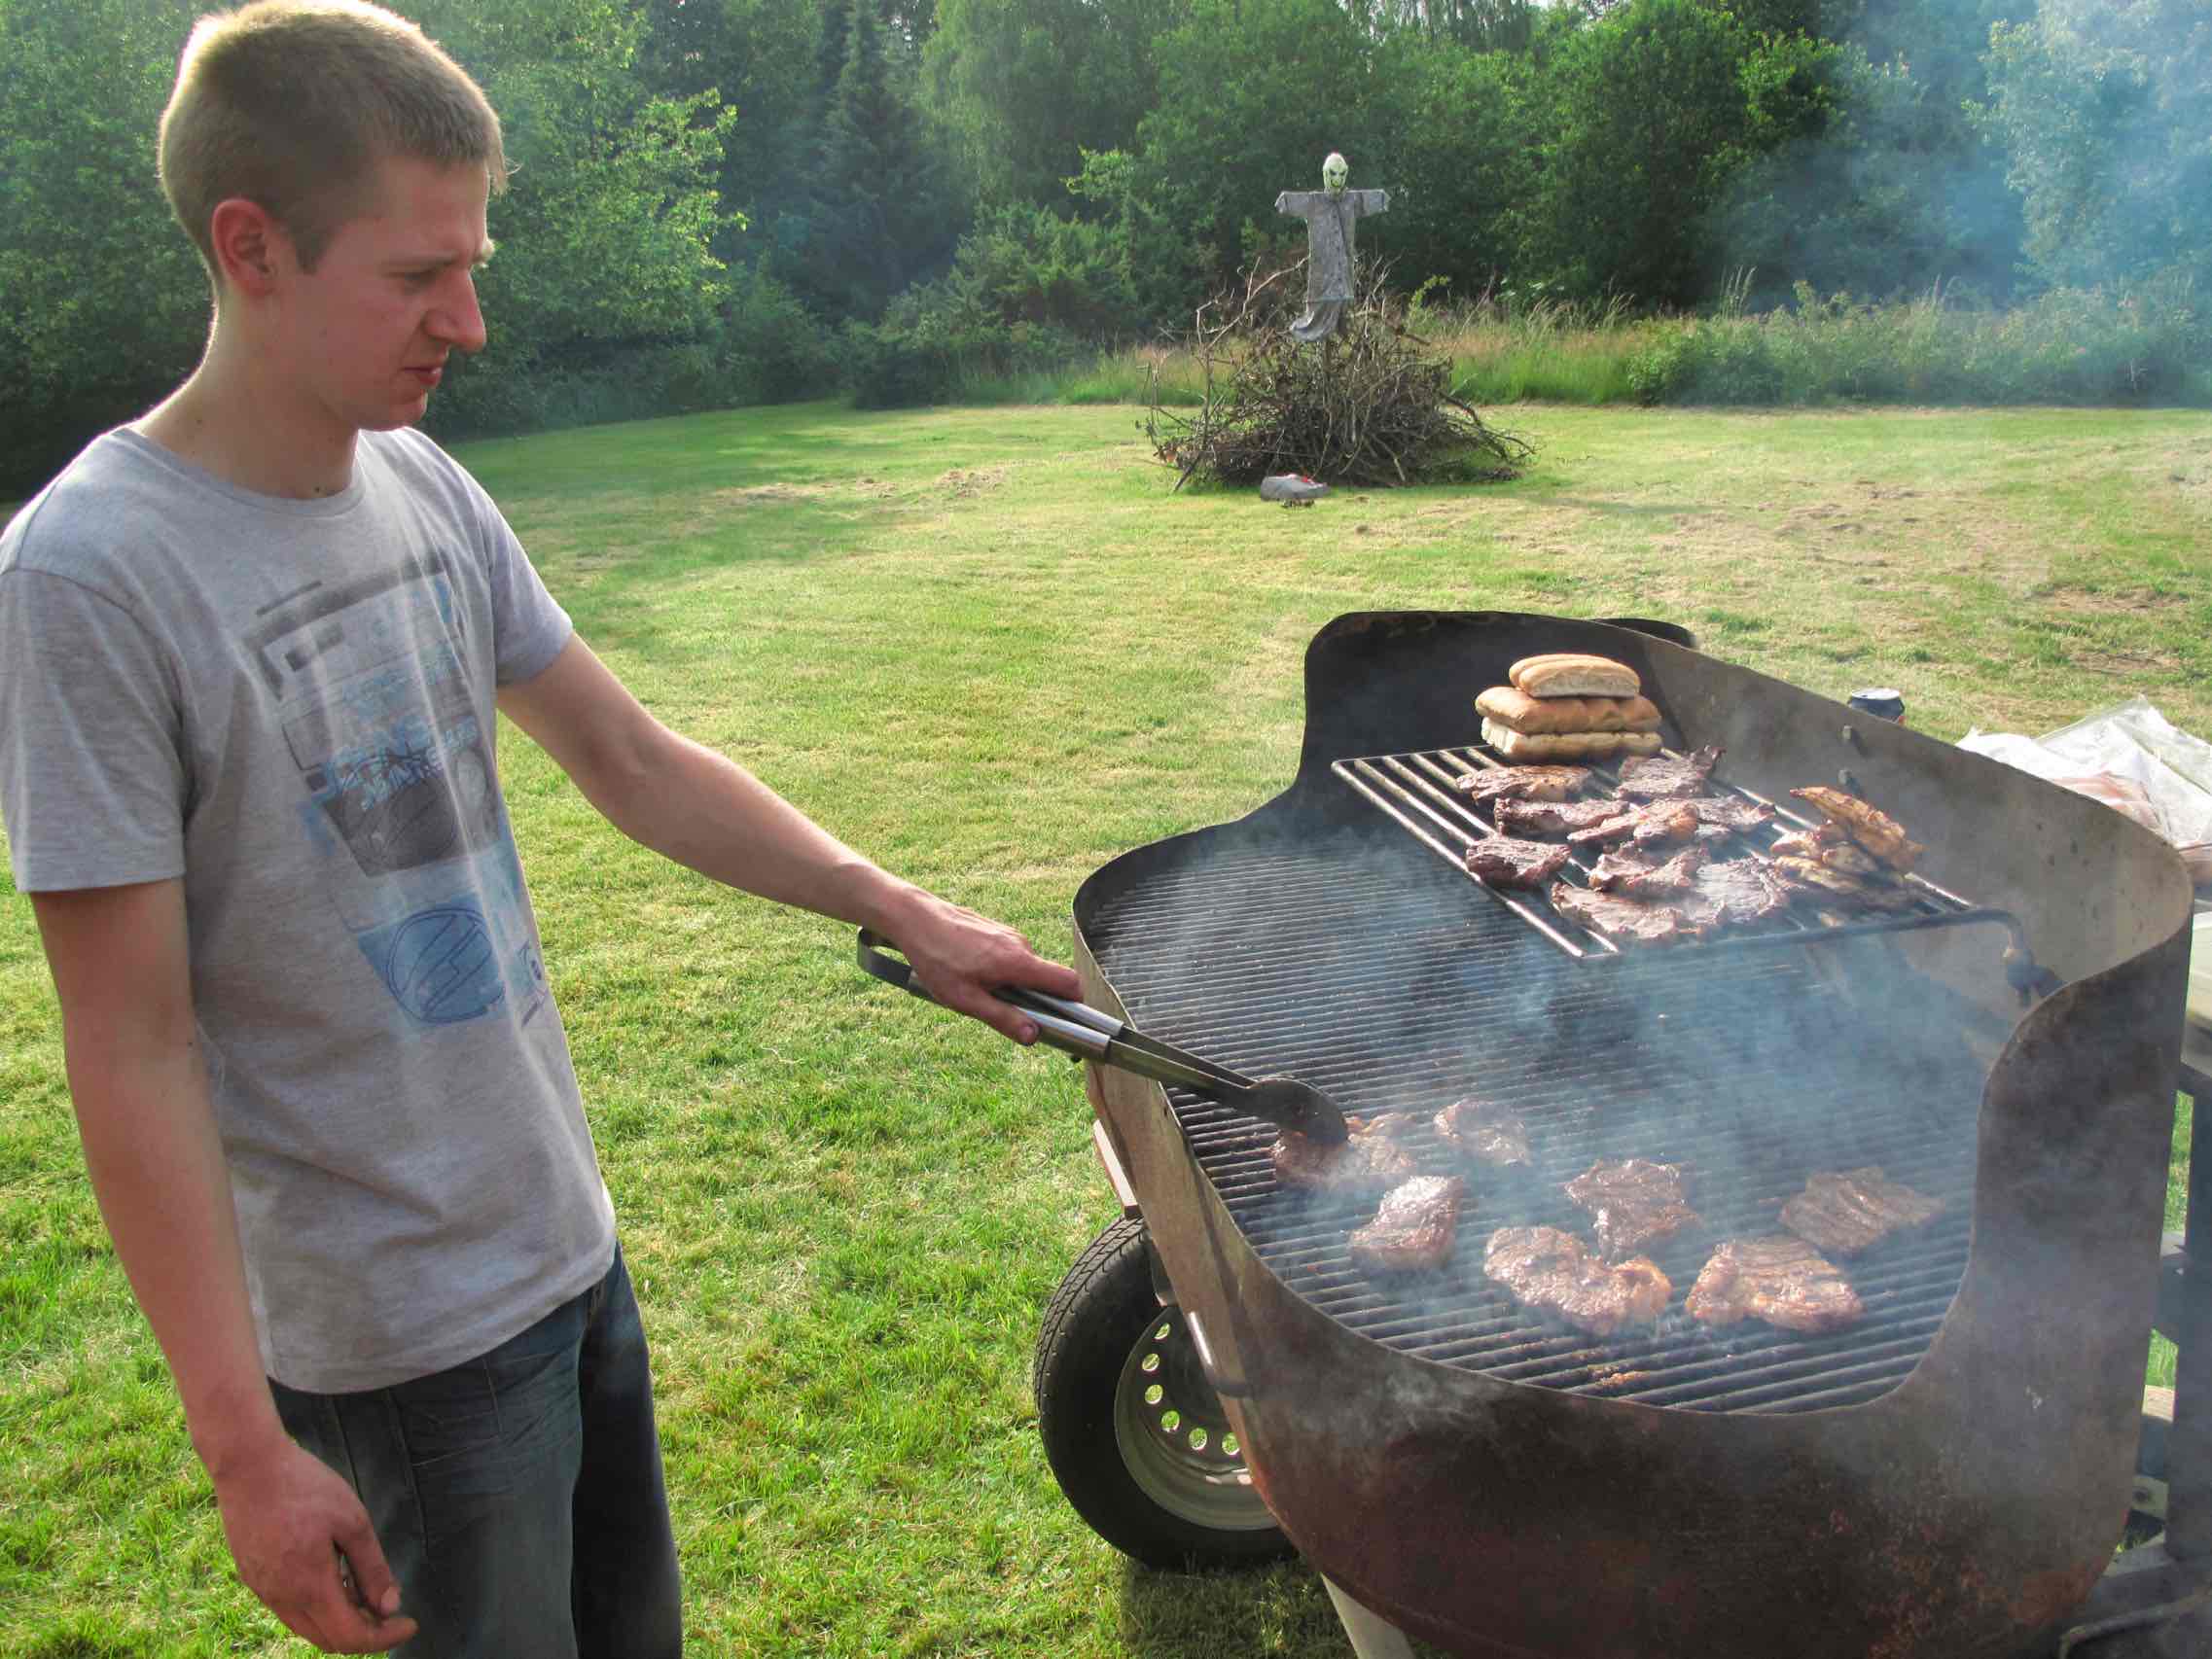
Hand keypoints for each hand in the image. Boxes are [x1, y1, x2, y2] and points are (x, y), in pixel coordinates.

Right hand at [210, 1436, 416, 1652]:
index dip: (384, 1638)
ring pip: (307, 1627)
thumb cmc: (305, 1487)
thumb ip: (372, 1568)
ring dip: (340, 1622)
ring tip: (365, 1591)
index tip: (409, 1623)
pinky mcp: (253, 1578)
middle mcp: (282, 1598)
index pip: (351, 1637)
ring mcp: (263, 1591)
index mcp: (309, 1587)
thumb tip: (389, 1605)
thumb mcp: (351, 1521)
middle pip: (329, 1640)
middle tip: (390, 1609)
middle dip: (365, 1633)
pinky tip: (334, 1579)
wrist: (248, 1467)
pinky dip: (317, 1609)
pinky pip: (290, 1610)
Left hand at [883, 892, 1081, 1045]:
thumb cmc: (937, 959)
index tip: (1065, 1022)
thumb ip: (1003, 1018)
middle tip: (999, 1012)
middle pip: (1046, 979)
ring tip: (975, 990)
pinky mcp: (997, 931)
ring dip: (1011, 986)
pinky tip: (969, 973)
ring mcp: (1009, 935)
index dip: (1075, 1005)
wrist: (915, 918)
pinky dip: (999, 971)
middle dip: (1032, 1000)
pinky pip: (1010, 957)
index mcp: (1019, 962)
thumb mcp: (966, 999)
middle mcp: (1021, 945)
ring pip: (1024, 969)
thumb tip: (1033, 1036)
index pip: (1069, 983)